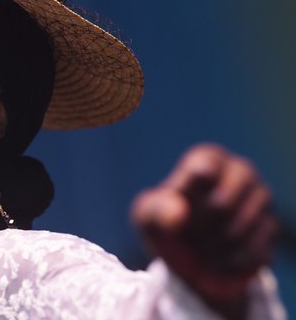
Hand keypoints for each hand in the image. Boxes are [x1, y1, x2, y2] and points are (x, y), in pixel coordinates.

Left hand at [131, 144, 276, 315]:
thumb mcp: (148, 216)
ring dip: (215, 245)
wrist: (188, 253)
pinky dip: (232, 259)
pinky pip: (256, 247)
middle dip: (199, 228)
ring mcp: (260, 198)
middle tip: (188, 235)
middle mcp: (240, 171)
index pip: (202, 170)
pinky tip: (218, 260)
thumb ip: (157, 210)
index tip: (180, 203)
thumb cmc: (165, 221)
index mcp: (208, 158)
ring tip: (200, 248)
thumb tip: (179, 214)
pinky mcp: (269, 228)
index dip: (186, 198)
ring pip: (242, 227)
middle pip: (223, 204)